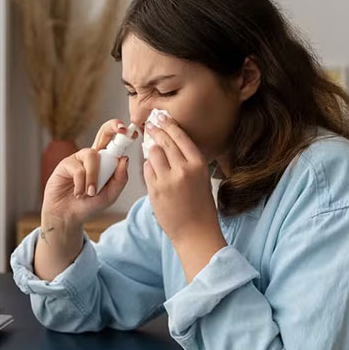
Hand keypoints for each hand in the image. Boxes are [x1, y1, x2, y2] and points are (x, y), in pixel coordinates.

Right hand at [41, 119, 134, 234]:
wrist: (69, 217)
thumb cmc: (89, 205)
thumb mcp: (110, 195)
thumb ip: (119, 179)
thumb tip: (125, 159)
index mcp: (105, 161)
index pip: (115, 142)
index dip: (122, 134)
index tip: (132, 132)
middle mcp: (92, 156)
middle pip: (103, 132)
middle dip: (112, 127)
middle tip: (121, 128)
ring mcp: (79, 158)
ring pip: (92, 156)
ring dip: (93, 177)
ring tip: (90, 193)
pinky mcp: (65, 164)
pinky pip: (78, 169)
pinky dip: (81, 184)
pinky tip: (78, 193)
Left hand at [143, 115, 221, 245]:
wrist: (195, 231)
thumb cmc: (200, 206)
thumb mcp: (201, 178)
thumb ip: (187, 161)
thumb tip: (170, 143)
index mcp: (198, 164)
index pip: (180, 137)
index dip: (169, 125)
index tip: (162, 118)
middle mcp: (183, 169)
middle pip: (165, 142)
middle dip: (156, 131)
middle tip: (150, 125)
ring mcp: (167, 180)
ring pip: (153, 153)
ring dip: (151, 150)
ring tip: (151, 149)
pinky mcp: (154, 190)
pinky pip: (146, 170)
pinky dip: (147, 167)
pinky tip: (151, 168)